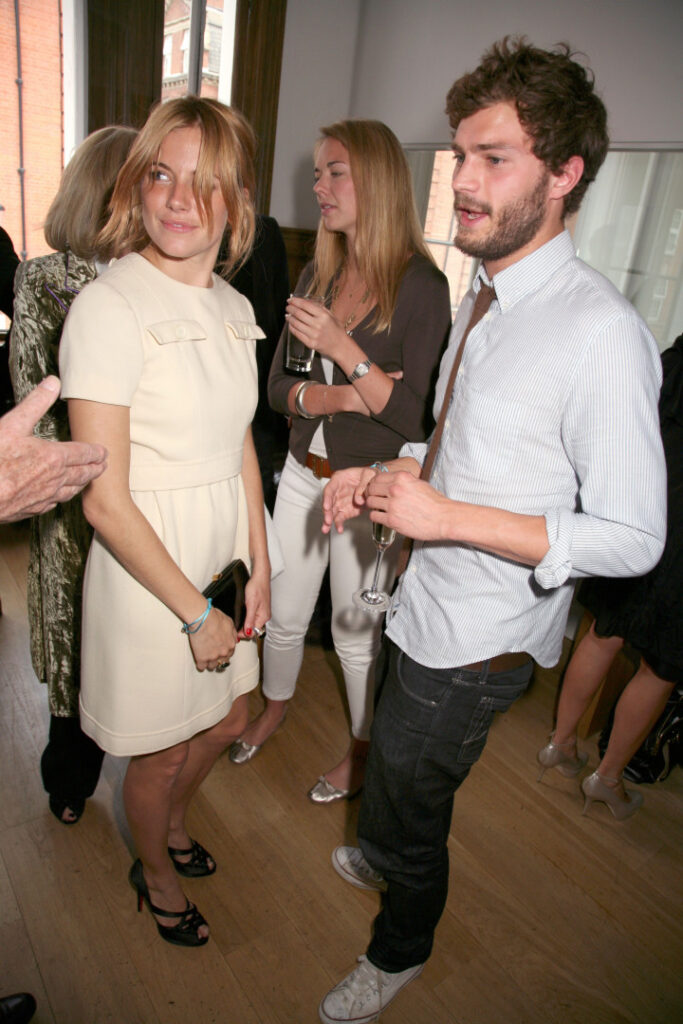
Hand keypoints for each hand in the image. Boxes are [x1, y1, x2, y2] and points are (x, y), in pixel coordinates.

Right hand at [0, 376, 107, 522]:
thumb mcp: (13, 424)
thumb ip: (36, 403)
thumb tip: (53, 383)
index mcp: (53, 457)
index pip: (83, 454)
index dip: (96, 452)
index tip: (104, 452)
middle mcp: (55, 479)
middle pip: (82, 474)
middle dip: (95, 468)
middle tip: (104, 466)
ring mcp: (45, 496)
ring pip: (71, 490)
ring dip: (82, 483)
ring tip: (88, 480)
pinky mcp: (33, 509)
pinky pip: (55, 502)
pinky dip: (63, 496)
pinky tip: (61, 495)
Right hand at [189, 605, 237, 671]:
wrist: (203, 619)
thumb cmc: (215, 618)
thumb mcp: (230, 623)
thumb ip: (233, 634)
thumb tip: (233, 639)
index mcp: (231, 645)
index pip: (230, 654)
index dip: (224, 652)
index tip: (219, 651)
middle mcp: (224, 653)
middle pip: (222, 662)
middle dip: (217, 659)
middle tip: (212, 654)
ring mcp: (213, 657)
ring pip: (212, 667)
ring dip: (209, 663)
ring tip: (205, 657)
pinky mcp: (202, 658)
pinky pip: (201, 667)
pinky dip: (200, 664)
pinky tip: (199, 659)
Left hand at [240, 564, 269, 640]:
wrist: (260, 576)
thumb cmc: (256, 587)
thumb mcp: (251, 604)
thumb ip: (250, 619)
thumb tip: (248, 633)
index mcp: (263, 617)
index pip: (253, 632)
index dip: (243, 634)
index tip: (234, 633)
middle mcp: (264, 616)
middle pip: (254, 629)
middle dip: (243, 631)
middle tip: (232, 629)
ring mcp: (263, 612)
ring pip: (253, 624)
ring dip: (245, 626)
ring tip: (235, 625)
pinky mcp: (260, 608)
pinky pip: (253, 618)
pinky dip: (247, 620)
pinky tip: (241, 618)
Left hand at [286, 296, 347, 358]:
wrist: (340, 346)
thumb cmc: (336, 330)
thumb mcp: (330, 315)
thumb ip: (319, 308)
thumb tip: (305, 301)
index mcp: (323, 315)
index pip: (305, 305)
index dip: (295, 301)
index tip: (290, 300)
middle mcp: (318, 324)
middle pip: (299, 314)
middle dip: (291, 309)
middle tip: (288, 307)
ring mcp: (313, 335)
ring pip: (296, 324)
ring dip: (289, 318)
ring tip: (288, 316)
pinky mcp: (310, 343)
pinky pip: (297, 334)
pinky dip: (292, 328)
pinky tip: (291, 325)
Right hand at [322, 465, 381, 533]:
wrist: (375, 483)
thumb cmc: (369, 475)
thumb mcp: (369, 474)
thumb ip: (363, 486)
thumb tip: (358, 500)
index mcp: (339, 479)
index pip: (330, 489)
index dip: (326, 498)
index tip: (326, 507)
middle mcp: (337, 491)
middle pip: (328, 502)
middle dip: (327, 512)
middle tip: (327, 521)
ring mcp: (340, 501)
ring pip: (332, 512)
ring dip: (329, 521)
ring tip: (326, 529)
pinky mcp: (346, 510)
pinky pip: (340, 517)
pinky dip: (339, 524)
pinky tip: (339, 529)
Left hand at [365, 470, 451, 540]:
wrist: (444, 518)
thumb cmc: (436, 503)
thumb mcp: (419, 483)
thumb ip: (404, 482)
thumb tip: (393, 482)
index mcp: (402, 478)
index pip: (377, 477)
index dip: (375, 483)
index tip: (376, 488)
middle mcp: (395, 489)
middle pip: (371, 488)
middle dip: (371, 493)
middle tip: (375, 498)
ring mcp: (392, 504)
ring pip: (370, 502)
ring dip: (373, 506)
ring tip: (380, 508)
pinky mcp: (392, 520)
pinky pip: (374, 516)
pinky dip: (376, 517)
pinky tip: (383, 517)